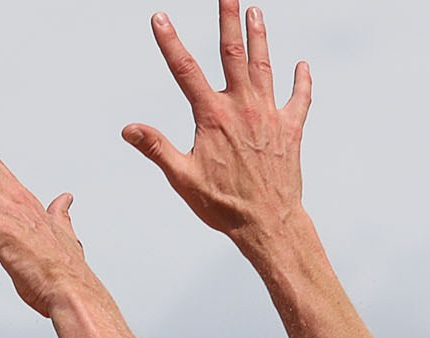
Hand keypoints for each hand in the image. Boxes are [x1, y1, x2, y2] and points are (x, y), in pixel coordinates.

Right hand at [124, 2, 312, 239]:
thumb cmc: (223, 206)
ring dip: (259, 37)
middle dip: (229, 20)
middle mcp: (243, 108)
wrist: (268, 224)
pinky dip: (301, 81)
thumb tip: (128, 129)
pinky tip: (302, 66)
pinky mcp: (291, 129)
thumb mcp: (182, 178)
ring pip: (264, 66)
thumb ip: (157, 148)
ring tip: (256, 12)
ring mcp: (269, 116)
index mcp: (213, 117)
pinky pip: (299, 99)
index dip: (170, 42)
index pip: (185, 71)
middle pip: (233, 54)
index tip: (160, 18)